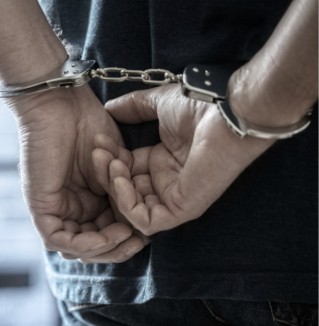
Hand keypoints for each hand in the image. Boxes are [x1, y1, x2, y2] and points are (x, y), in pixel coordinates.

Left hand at [6, 85, 147, 262]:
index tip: (148, 233)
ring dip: (104, 248)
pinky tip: (107, 234)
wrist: (62, 104)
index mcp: (86, 200)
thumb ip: (123, 192)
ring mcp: (52, 209)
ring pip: (75, 247)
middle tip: (139, 241)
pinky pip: (58, 239)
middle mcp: (68, 208)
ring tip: (126, 235)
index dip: (126, 239)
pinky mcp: (39, 207)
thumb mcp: (116, 166)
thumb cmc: (88, 124)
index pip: (105, 233)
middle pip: (91, 246)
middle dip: (117, 249)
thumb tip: (140, 223)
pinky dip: (84, 243)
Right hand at [93, 84, 273, 234]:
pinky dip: (126, 204)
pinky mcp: (181, 209)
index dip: (108, 159)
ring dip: (113, 188)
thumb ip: (132, 107)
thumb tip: (108, 109)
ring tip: (111, 163)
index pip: (125, 171)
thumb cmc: (201, 107)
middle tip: (98, 153)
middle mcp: (167, 182)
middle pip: (124, 191)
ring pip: (131, 209)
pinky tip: (121, 177)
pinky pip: (145, 221)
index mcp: (162, 162)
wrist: (226, 112)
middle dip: (105, 174)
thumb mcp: (157, 104)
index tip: (98, 141)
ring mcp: (174, 198)